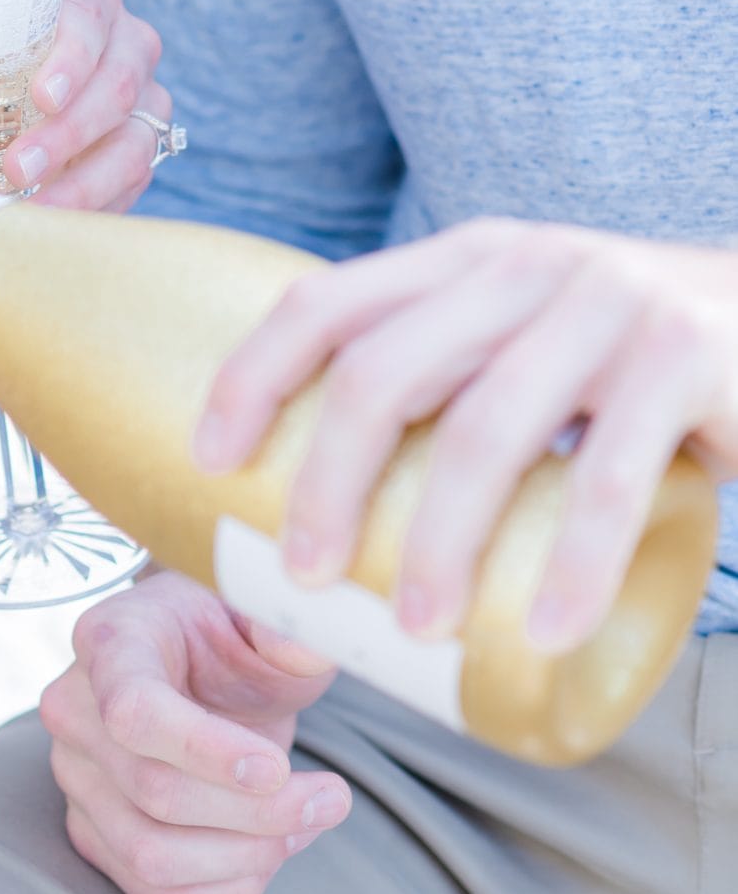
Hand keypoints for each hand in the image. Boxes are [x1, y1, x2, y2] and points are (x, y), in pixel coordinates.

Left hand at [0, 0, 169, 212]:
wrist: (31, 99)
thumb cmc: (1, 63)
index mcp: (88, 3)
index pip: (90, 16)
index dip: (72, 56)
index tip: (41, 96)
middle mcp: (129, 45)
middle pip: (117, 84)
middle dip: (67, 132)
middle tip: (16, 167)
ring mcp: (148, 98)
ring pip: (133, 140)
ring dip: (82, 180)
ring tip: (33, 207)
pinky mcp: (148, 147)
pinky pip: (134, 181)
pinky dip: (94, 204)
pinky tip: (53, 221)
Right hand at [39, 570, 349, 893]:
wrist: (195, 673)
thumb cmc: (227, 643)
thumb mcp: (261, 620)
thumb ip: (286, 630)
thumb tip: (306, 648)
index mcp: (110, 642)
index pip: (134, 712)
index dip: (207, 751)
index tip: (278, 767)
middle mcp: (74, 711)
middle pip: (155, 793)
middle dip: (258, 812)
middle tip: (330, 798)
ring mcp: (76, 780)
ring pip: (152, 857)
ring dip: (248, 857)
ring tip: (305, 824)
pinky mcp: (95, 836)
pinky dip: (229, 889)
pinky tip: (269, 850)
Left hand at [194, 218, 737, 653]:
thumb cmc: (625, 358)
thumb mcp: (527, 331)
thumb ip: (449, 378)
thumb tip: (323, 510)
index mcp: (465, 260)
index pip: (328, 301)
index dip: (253, 375)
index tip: (208, 459)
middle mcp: (523, 266)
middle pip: (385, 374)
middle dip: (327, 482)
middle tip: (304, 575)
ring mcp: (606, 306)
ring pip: (486, 432)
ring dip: (437, 543)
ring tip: (411, 628)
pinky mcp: (684, 359)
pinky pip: (608, 478)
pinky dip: (571, 568)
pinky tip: (543, 633)